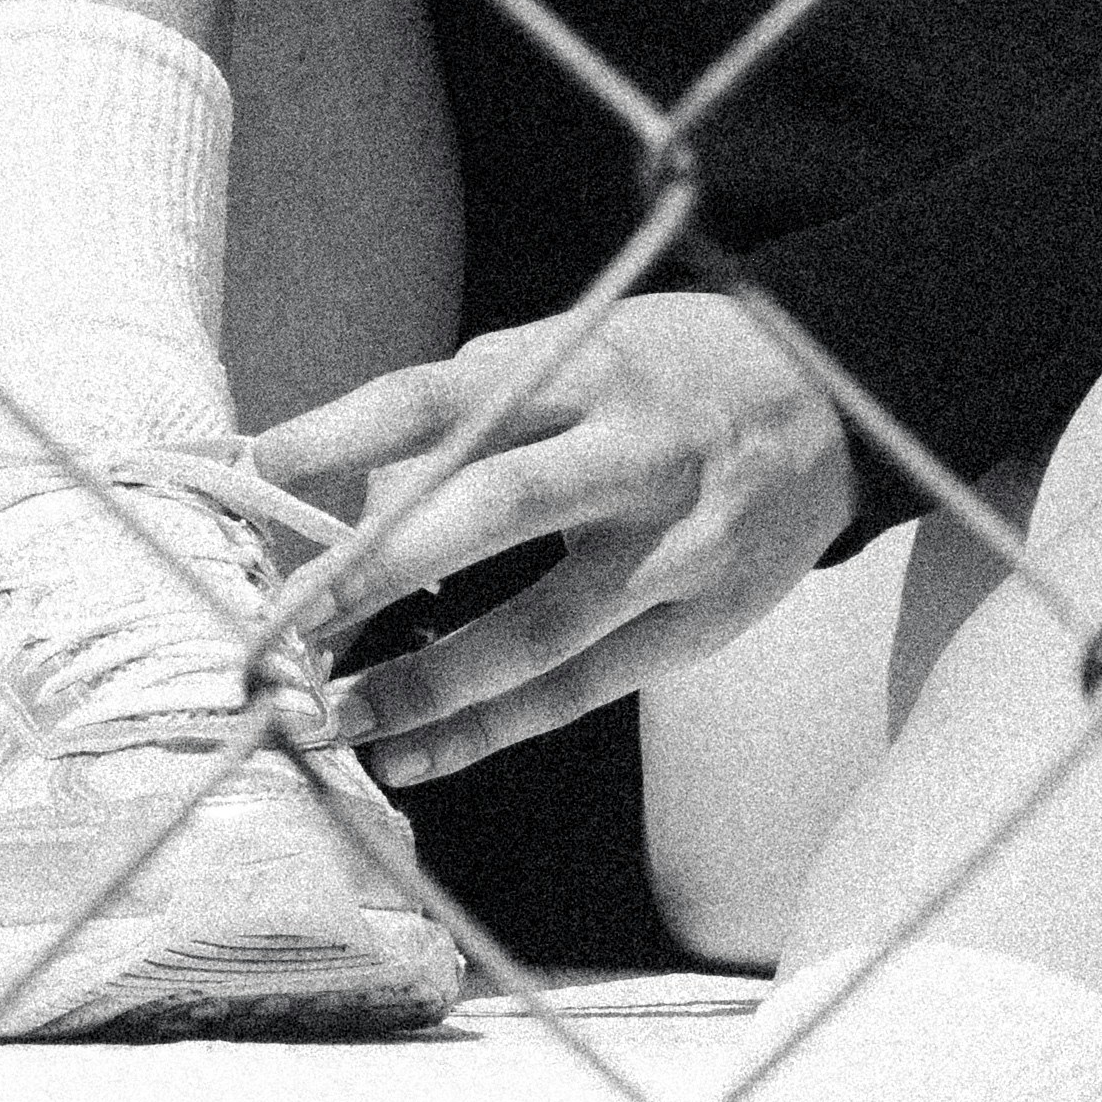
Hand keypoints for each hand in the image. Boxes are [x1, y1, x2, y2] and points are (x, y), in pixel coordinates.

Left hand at [259, 295, 854, 790]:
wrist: (840, 400)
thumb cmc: (675, 370)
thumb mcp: (584, 346)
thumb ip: (478, 405)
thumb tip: (350, 487)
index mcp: (589, 370)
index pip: (447, 396)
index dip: (348, 430)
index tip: (260, 466)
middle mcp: (632, 455)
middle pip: (493, 507)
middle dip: (378, 568)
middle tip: (284, 619)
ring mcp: (673, 548)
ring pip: (540, 629)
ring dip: (426, 682)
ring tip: (334, 717)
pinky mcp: (700, 623)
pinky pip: (582, 691)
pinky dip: (490, 729)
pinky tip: (413, 756)